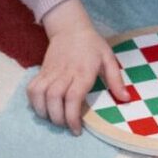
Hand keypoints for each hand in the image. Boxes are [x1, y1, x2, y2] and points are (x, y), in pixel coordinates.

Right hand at [29, 0, 131, 133]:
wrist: (70, 27)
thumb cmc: (92, 44)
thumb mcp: (108, 58)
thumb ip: (116, 80)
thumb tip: (126, 99)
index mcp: (83, 72)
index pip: (73, 97)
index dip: (73, 117)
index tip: (76, 130)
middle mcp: (65, 73)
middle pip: (54, 99)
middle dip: (58, 118)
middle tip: (66, 125)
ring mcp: (50, 72)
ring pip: (40, 94)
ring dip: (44, 112)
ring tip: (54, 119)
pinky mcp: (41, 71)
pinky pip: (32, 88)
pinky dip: (33, 102)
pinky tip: (42, 108)